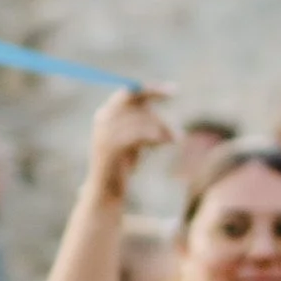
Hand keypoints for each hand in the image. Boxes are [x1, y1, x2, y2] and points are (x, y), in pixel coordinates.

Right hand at [87, 85, 172, 200]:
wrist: (107, 191)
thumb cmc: (123, 164)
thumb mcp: (134, 136)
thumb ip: (143, 115)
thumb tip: (164, 91)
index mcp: (105, 114)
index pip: (129, 92)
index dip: (151, 90)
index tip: (174, 91)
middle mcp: (102, 120)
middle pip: (138, 104)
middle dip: (161, 116)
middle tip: (177, 132)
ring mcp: (104, 133)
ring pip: (143, 119)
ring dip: (164, 128)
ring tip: (175, 140)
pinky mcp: (111, 148)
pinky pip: (140, 134)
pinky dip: (157, 138)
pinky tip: (166, 144)